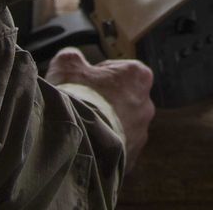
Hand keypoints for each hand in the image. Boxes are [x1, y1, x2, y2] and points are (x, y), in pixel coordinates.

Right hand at [47, 48, 156, 168]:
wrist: (79, 142)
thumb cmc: (77, 99)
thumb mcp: (66, 66)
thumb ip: (72, 57)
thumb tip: (71, 57)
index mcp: (137, 76)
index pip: (120, 70)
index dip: (98, 75)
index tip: (84, 82)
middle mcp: (146, 104)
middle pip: (123, 99)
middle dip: (104, 102)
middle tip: (81, 106)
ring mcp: (141, 132)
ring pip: (121, 125)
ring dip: (105, 125)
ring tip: (82, 129)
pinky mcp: (133, 156)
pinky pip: (117, 147)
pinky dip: (104, 146)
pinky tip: (86, 145)